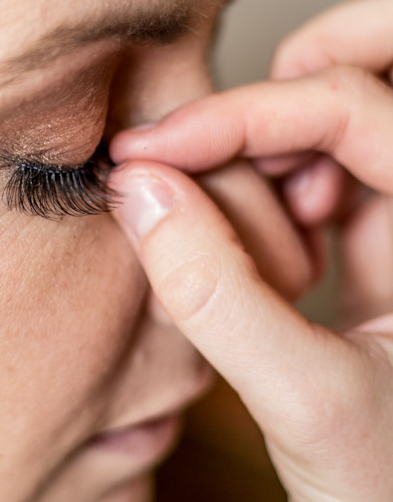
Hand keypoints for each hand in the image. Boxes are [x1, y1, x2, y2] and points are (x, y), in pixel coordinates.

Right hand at [109, 0, 392, 501]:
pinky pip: (303, 188)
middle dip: (264, 109)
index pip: (356, 111)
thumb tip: (138, 191)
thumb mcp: (307, 405)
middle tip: (179, 155)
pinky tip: (231, 254)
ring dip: (251, 158)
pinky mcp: (363, 263)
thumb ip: (218, 296)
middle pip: (350, 96)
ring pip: (322, 136)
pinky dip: (250, 201)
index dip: (245, 116)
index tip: (150, 151)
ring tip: (206, 225)